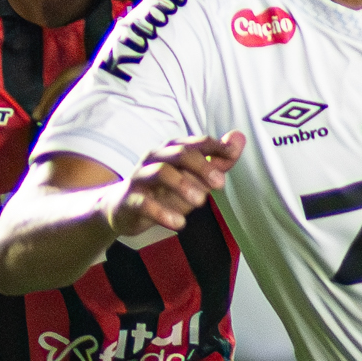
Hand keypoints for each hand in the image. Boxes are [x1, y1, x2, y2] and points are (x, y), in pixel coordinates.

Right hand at [108, 132, 244, 243]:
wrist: (122, 209)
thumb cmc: (162, 191)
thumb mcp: (193, 178)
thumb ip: (217, 161)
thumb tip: (239, 138)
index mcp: (171, 151)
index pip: (195, 143)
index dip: (215, 146)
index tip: (231, 154)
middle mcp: (154, 159)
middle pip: (179, 153)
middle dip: (202, 166)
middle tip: (220, 183)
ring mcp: (140, 178)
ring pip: (160, 172)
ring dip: (183, 185)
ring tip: (200, 202)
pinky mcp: (129, 199)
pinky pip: (144, 202)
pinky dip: (162, 212)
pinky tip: (179, 223)